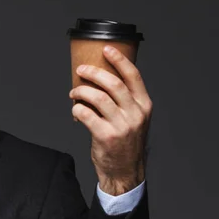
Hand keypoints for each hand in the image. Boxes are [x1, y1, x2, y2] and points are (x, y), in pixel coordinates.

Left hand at [69, 45, 152, 195]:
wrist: (125, 171)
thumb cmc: (126, 141)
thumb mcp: (134, 118)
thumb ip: (125, 100)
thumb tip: (101, 78)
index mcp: (144, 105)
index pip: (133, 76)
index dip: (119, 59)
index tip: (106, 48)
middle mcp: (136, 114)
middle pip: (112, 83)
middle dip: (93, 72)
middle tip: (81, 70)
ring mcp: (122, 126)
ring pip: (97, 97)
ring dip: (81, 91)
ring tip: (74, 92)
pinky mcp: (106, 136)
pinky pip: (86, 114)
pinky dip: (76, 109)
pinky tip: (75, 111)